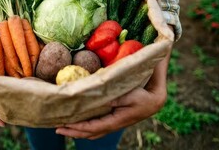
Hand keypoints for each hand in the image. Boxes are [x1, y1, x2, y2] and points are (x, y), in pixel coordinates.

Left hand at [55, 46, 170, 139]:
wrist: (160, 89)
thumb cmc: (148, 86)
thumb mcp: (135, 89)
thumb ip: (119, 95)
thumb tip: (101, 99)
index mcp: (123, 118)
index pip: (97, 127)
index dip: (80, 128)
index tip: (65, 126)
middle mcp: (120, 122)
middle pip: (94, 132)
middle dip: (76, 132)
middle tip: (58, 129)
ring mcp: (119, 120)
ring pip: (97, 130)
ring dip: (80, 130)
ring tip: (64, 127)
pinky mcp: (118, 116)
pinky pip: (100, 124)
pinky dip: (88, 124)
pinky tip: (79, 120)